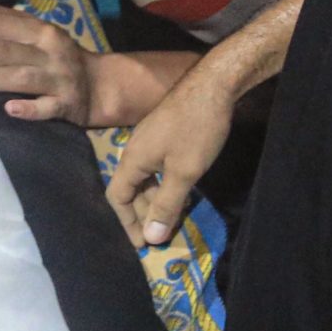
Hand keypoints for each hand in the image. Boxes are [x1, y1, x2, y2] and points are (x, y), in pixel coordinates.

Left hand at [0, 6, 98, 122]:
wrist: (101, 87)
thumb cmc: (58, 57)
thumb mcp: (39, 32)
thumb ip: (9, 21)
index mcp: (40, 30)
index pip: (0, 23)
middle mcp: (50, 51)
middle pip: (2, 51)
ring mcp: (59, 79)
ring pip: (18, 78)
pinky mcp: (66, 106)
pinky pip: (46, 109)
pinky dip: (28, 109)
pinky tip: (8, 110)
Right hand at [104, 69, 235, 247]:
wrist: (213, 85)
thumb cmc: (196, 130)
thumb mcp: (184, 172)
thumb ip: (166, 205)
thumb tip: (151, 237)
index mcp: (132, 160)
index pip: (117, 197)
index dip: (127, 223)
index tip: (143, 244)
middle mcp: (135, 150)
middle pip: (131, 190)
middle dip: (144, 215)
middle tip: (161, 235)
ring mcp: (150, 140)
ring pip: (147, 178)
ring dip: (157, 200)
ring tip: (174, 218)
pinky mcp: (164, 133)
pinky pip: (158, 167)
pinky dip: (166, 184)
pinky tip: (184, 191)